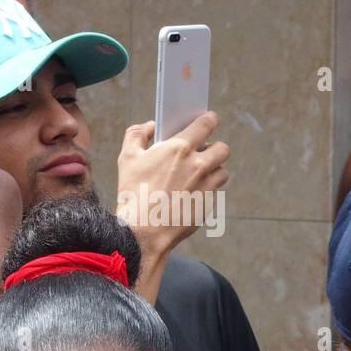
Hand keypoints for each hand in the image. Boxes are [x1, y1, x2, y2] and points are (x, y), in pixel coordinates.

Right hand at [116, 112, 230, 256]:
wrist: (143, 231)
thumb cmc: (134, 193)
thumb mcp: (127, 158)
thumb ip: (137, 134)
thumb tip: (149, 127)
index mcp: (180, 147)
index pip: (207, 123)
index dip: (209, 120)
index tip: (208, 120)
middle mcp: (199, 164)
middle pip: (223, 148)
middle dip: (214, 148)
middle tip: (200, 152)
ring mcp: (207, 186)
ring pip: (222, 171)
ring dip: (213, 170)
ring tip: (196, 175)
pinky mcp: (209, 204)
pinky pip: (215, 192)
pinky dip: (207, 190)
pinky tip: (189, 194)